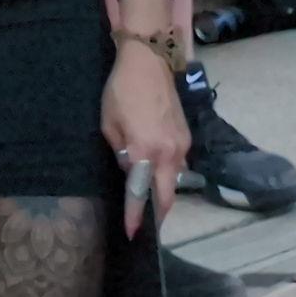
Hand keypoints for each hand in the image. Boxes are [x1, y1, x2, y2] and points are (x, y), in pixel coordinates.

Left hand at [102, 43, 187, 237]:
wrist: (149, 63)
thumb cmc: (122, 91)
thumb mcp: (108, 122)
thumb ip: (120, 151)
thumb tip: (130, 169)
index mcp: (146, 151)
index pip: (141, 193)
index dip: (136, 215)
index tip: (133, 233)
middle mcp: (169, 154)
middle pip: (167, 196)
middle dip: (158, 212)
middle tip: (146, 222)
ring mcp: (182, 147)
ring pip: (174, 180)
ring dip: (163, 191)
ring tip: (149, 196)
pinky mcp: (187, 139)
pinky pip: (178, 164)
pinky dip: (167, 171)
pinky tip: (156, 168)